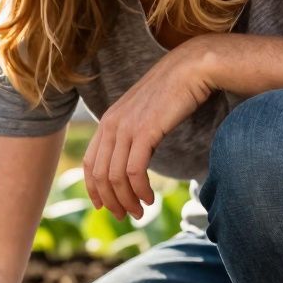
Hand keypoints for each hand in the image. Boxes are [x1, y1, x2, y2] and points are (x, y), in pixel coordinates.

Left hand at [83, 39, 218, 219]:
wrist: (192, 67)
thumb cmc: (173, 92)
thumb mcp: (144, 113)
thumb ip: (132, 133)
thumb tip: (133, 158)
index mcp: (108, 121)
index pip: (90, 163)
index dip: (93, 189)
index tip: (103, 206)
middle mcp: (111, 125)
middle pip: (100, 175)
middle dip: (111, 201)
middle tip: (125, 215)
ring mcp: (126, 128)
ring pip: (116, 178)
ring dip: (127, 200)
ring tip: (139, 211)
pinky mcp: (145, 132)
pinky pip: (135, 172)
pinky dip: (140, 190)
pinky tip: (149, 198)